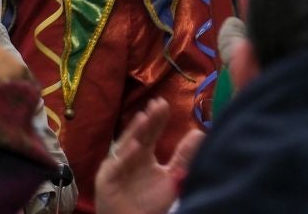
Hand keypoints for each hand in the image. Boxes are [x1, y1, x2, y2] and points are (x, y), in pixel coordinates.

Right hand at [94, 99, 204, 213]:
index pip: (150, 133)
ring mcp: (116, 166)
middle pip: (138, 135)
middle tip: (157, 104)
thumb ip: (183, 156)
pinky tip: (136, 145)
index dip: (157, 120)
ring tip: (144, 117)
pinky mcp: (108, 178)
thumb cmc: (149, 203)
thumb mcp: (172, 177)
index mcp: (142, 154)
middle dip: (148, 120)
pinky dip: (126, 155)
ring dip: (134, 132)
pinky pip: (118, 165)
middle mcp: (128, 156)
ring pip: (125, 145)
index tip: (164, 103)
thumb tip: (200, 134)